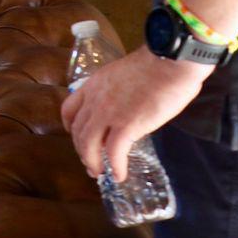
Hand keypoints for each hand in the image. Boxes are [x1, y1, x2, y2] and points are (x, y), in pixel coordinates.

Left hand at [62, 46, 212, 181]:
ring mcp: (108, 113)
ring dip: (92, 162)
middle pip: (77, 130)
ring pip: (88, 144)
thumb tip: (125, 107)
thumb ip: (116, 92)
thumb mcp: (123, 76)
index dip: (70, 126)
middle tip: (90, 162)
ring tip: (100, 173)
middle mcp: (94, 100)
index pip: (69, 108)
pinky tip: (119, 175)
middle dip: (81, 149)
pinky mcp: (127, 125)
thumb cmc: (155, 66)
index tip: (75, 136)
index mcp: (93, 85)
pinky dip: (115, 167)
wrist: (168, 62)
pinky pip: (114, 153)